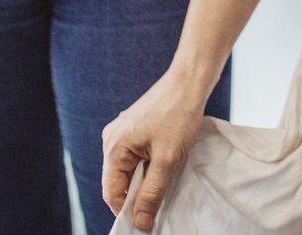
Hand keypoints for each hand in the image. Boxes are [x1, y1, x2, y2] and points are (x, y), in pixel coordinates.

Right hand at [102, 76, 210, 230]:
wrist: (189, 82)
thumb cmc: (179, 116)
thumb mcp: (167, 160)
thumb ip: (151, 193)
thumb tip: (140, 222)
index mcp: (114, 147)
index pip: (112, 193)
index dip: (127, 212)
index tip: (146, 224)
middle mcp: (112, 140)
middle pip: (118, 182)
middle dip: (136, 197)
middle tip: (158, 207)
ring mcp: (122, 133)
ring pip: (128, 170)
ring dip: (143, 182)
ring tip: (164, 185)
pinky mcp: (134, 129)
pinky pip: (135, 157)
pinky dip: (147, 168)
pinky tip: (163, 168)